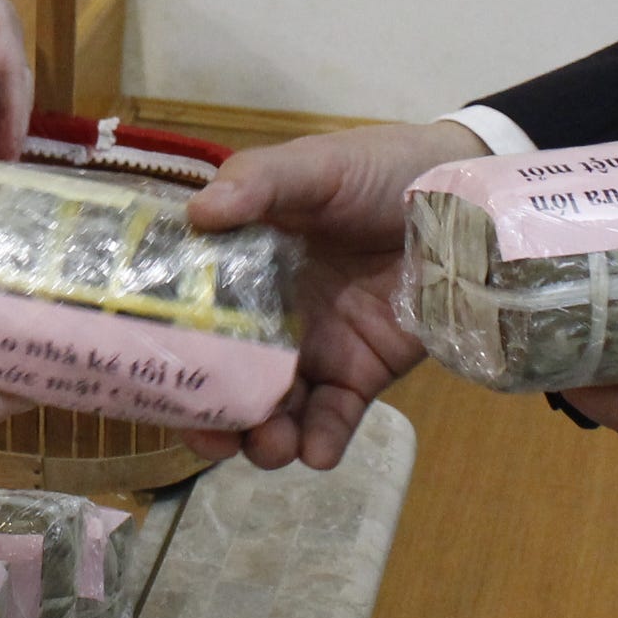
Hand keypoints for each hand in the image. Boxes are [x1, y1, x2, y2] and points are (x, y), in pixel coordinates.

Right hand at [177, 120, 484, 470]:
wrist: (463, 196)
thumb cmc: (378, 170)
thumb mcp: (314, 165)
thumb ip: (258, 183)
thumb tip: (195, 214)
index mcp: (241, 268)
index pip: (191, 319)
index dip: (170, 353)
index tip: (153, 378)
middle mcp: (268, 316)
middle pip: (225, 379)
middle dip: (212, 418)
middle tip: (212, 435)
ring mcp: (315, 349)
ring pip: (274, 412)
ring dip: (262, 439)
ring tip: (267, 445)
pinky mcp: (363, 372)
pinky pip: (333, 419)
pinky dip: (320, 443)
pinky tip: (314, 451)